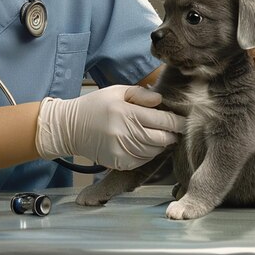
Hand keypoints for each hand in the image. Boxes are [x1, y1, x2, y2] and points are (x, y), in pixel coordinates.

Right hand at [35, 85, 184, 170]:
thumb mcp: (116, 91)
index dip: (178, 121)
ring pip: (156, 151)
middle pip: (164, 138)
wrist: (70, 127)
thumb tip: (161, 100)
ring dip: (161, 144)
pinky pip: (144, 160)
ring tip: (157, 134)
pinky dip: (148, 153)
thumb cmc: (95, 105)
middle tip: (174, 128)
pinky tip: (143, 143)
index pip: (163, 120)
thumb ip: (140, 94)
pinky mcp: (119, 163)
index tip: (184, 119)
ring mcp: (122, 150)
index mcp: (126, 112)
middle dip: (173, 133)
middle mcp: (126, 133)